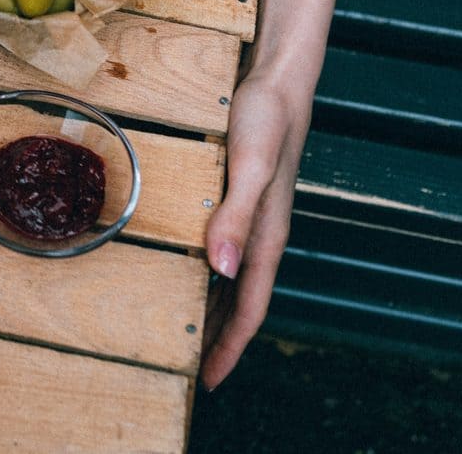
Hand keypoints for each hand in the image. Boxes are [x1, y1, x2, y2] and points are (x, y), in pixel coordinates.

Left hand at [200, 68, 312, 389]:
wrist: (277, 80)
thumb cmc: (266, 119)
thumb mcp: (249, 166)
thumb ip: (237, 216)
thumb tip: (222, 270)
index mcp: (267, 237)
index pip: (249, 308)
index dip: (230, 348)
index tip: (207, 382)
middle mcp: (261, 234)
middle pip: (239, 303)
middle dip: (218, 340)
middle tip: (187, 372)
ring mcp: (251, 217)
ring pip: (230, 280)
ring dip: (211, 310)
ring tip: (184, 335)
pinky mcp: (238, 197)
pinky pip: (223, 250)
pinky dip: (207, 273)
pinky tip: (187, 270)